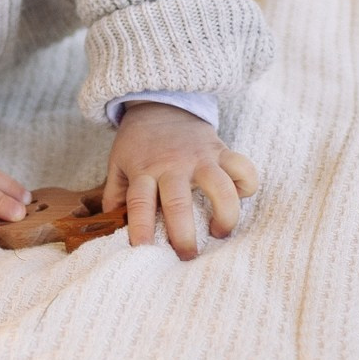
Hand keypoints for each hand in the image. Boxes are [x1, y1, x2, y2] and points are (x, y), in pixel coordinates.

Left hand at [103, 102, 259, 258]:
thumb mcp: (118, 163)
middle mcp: (172, 165)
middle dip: (184, 235)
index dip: (140, 228)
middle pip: (179, 203)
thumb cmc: (138, 142)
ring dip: (224, 215)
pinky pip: (243, 168)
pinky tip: (238, 198)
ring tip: (219, 232)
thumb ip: (115, 193)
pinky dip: (247, 185)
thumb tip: (111, 225)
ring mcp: (200, 157)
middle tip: (187, 255)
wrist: (159, 104)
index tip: (143, 250)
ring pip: (220, 187)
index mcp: (144, 170)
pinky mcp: (221, 150)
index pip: (139, 203)